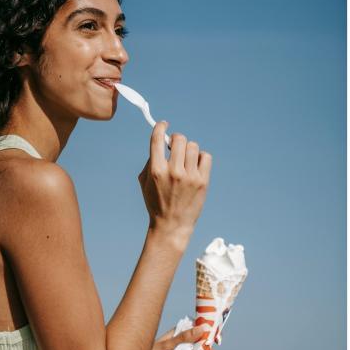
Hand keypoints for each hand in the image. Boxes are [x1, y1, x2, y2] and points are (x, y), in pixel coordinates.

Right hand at [138, 123, 211, 247]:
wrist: (171, 225)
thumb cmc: (156, 202)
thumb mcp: (144, 182)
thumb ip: (150, 161)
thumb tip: (161, 142)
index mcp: (156, 170)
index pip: (157, 139)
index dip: (161, 127)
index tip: (163, 124)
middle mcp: (173, 172)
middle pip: (179, 139)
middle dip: (177, 140)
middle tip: (176, 147)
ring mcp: (190, 177)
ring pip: (193, 146)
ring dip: (189, 149)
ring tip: (186, 160)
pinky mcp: (203, 181)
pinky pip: (205, 157)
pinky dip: (201, 157)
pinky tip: (195, 165)